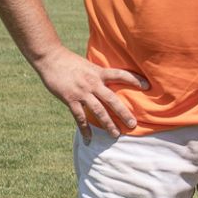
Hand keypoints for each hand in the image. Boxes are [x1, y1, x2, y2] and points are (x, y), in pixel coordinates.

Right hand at [32, 45, 148, 138]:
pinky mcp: (70, 99)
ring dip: (108, 124)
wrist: (50, 58)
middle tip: (133, 125)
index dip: (134, 79)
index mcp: (98, 72)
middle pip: (112, 99)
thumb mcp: (88, 65)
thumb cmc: (69, 61)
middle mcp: (93, 83)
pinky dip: (85, 130)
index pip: (121, 74)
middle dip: (123, 113)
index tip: (147, 86)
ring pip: (98, 111)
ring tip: (116, 135)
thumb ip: (98, 74)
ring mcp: (81, 92)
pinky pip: (80, 117)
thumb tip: (108, 80)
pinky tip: (89, 139)